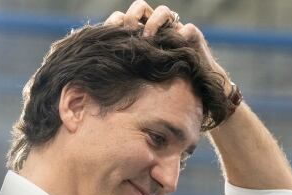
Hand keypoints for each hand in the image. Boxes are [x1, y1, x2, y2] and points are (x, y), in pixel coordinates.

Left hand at [104, 1, 230, 91]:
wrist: (193, 89)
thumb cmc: (159, 83)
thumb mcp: (135, 73)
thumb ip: (121, 65)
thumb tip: (97, 67)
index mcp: (138, 34)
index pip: (123, 18)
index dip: (114, 22)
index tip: (107, 34)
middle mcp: (155, 28)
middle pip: (140, 7)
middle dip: (132, 17)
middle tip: (128, 32)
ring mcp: (174, 30)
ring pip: (163, 11)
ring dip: (153, 22)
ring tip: (148, 38)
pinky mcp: (192, 37)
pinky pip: (187, 29)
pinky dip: (181, 34)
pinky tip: (173, 46)